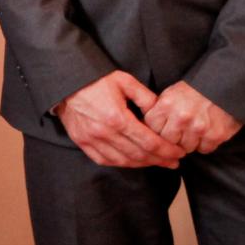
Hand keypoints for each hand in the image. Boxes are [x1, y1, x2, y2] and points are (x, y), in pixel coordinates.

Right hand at [53, 70, 185, 168]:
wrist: (65, 82)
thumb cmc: (96, 79)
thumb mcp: (125, 81)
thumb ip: (145, 97)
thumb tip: (161, 112)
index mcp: (117, 118)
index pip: (149, 142)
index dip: (167, 150)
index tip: (179, 153)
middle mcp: (104, 133)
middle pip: (139, 155)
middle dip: (160, 160)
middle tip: (174, 162)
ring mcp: (91, 140)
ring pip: (123, 161)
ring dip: (143, 164)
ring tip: (156, 162)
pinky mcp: (82, 142)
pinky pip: (105, 160)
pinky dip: (121, 163)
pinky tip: (132, 161)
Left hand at [142, 80, 242, 154]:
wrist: (225, 85)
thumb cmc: (195, 90)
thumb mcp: (171, 94)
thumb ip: (159, 110)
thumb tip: (144, 127)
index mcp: (167, 104)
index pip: (151, 128)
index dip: (155, 130)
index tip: (161, 129)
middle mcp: (182, 117)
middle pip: (167, 141)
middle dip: (171, 139)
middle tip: (178, 132)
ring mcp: (199, 128)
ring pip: (185, 148)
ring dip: (188, 143)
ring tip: (193, 130)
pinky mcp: (215, 135)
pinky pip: (204, 149)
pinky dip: (204, 144)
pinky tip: (206, 133)